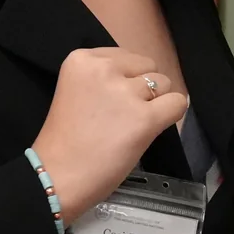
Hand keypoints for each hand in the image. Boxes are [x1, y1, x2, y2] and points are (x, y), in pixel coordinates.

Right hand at [29, 48, 187, 220]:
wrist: (55, 177)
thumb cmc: (65, 141)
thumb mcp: (77, 91)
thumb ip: (105, 79)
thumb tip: (143, 77)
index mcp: (82, 59)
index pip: (126, 57)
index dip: (126, 79)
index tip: (110, 102)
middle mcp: (104, 69)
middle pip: (148, 67)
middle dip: (142, 88)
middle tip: (121, 116)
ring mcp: (125, 93)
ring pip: (163, 84)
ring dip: (155, 103)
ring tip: (129, 126)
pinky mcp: (144, 117)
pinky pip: (178, 103)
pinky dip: (172, 115)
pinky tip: (152, 129)